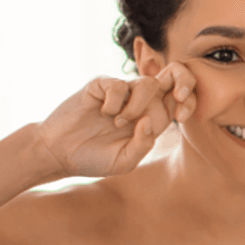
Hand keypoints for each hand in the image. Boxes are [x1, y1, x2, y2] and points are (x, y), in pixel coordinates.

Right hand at [34, 62, 195, 177]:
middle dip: (159, 110)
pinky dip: (114, 101)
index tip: (181, 116)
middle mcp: (137, 102)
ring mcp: (119, 92)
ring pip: (147, 83)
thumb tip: (150, 121)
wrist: (59, 152)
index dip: (186, 103)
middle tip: (135, 126)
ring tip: (118, 122)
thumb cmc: (93, 159)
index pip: (177, 102)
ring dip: (138, 105)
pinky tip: (103, 113)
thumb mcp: (124, 161)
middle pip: (166, 90)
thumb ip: (142, 145)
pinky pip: (118, 84)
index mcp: (149, 119)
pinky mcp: (100, 86)